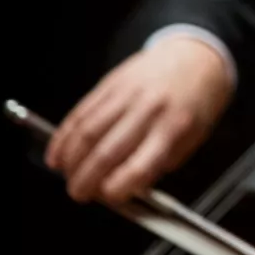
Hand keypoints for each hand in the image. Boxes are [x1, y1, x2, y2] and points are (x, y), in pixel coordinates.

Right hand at [44, 37, 233, 205]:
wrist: (196, 57)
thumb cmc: (195, 104)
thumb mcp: (191, 139)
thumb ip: (159, 164)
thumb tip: (125, 189)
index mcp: (174, 129)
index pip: (139, 167)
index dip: (116, 188)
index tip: (107, 196)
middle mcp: (149, 110)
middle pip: (106, 152)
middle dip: (85, 180)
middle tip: (78, 193)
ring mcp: (128, 94)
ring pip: (87, 132)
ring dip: (70, 159)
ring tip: (66, 175)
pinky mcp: (111, 83)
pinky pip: (81, 112)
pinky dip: (64, 135)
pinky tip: (58, 152)